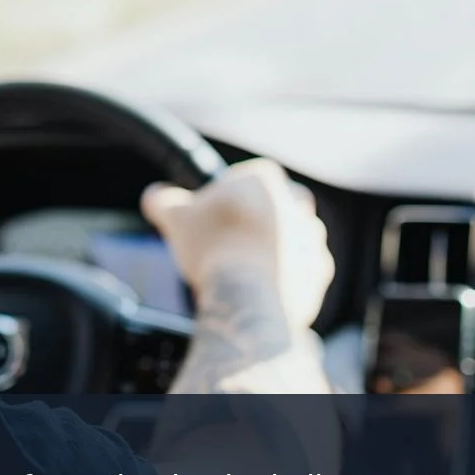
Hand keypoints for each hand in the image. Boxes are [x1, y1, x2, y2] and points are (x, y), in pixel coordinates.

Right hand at [141, 158, 332, 330]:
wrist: (247, 298)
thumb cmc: (214, 248)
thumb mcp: (175, 217)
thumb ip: (163, 200)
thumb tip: (154, 196)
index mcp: (266, 180)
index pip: (250, 176)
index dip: (230, 194)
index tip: (216, 214)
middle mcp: (298, 204)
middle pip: (276, 205)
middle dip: (259, 219)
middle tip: (232, 240)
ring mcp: (312, 239)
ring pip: (293, 237)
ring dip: (275, 248)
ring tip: (244, 267)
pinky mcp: (319, 272)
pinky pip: (302, 270)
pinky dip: (286, 276)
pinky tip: (261, 286)